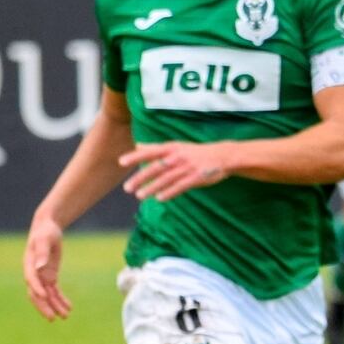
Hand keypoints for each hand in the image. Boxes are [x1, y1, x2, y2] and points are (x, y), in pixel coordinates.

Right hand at [23, 217, 70, 320]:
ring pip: (47, 296)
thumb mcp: (45, 239)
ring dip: (55, 306)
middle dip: (44, 306)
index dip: (37, 289)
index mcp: (29, 264)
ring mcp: (42, 276)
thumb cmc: (45, 231)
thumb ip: (42, 252)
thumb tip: (40, 266)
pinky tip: (69, 307)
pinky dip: (61, 299)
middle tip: (52, 318)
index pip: (31, 280)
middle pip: (37, 294)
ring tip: (65, 316)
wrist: (48, 228)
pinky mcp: (50, 276)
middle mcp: (34, 273)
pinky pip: (55, 291)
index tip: (45, 297)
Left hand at [119, 142, 234, 202]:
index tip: (121, 162)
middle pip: (155, 168)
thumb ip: (155, 148)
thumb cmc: (195, 152)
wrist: (223, 156)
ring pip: (166, 179)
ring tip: (139, 196)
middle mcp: (178, 156)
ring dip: (151, 188)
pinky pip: (180, 186)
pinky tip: (159, 198)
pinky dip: (169, 192)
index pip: (150, 152)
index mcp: (172, 148)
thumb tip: (137, 145)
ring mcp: (187, 167)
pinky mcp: (196, 178)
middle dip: (140, 178)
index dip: (135, 156)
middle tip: (127, 188)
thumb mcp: (176, 146)